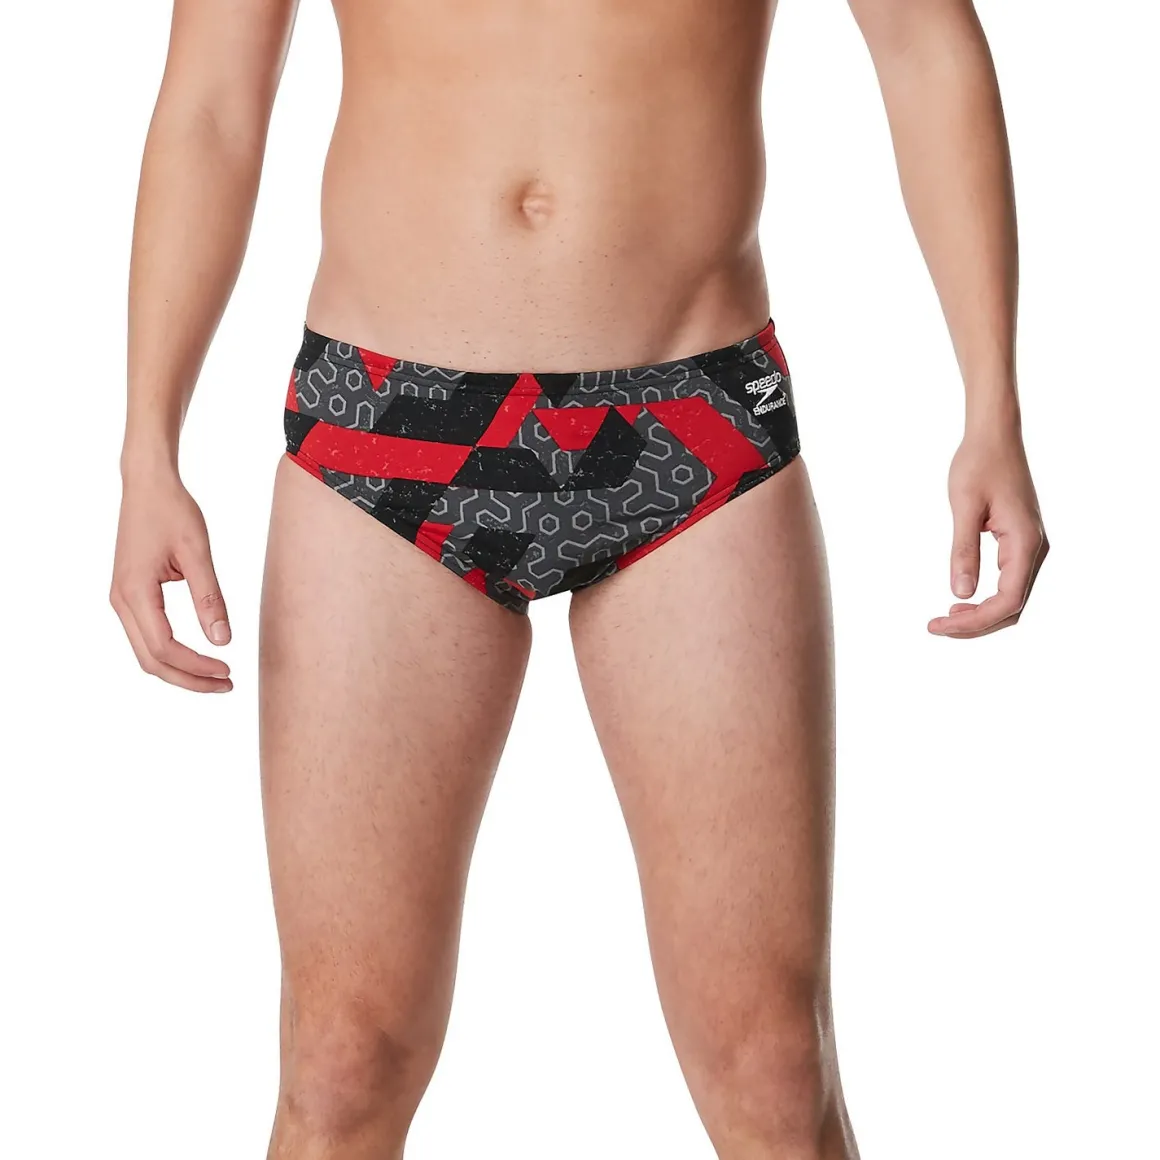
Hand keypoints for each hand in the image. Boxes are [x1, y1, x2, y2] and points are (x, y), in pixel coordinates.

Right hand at [110, 471, 232, 690]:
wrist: (147, 484)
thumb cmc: (172, 511)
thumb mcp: (197, 552)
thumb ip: (209, 597)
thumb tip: (223, 641)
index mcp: (135, 592)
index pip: (165, 648)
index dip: (197, 667)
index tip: (228, 671)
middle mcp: (122, 601)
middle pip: (151, 660)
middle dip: (189, 679)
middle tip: (227, 684)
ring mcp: (122, 599)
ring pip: (146, 652)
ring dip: (180, 669)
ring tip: (216, 676)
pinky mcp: (130, 595)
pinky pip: (146, 636)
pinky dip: (170, 653)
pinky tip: (197, 655)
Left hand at [928, 423, 1047, 638]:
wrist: (995, 436)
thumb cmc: (979, 464)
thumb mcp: (964, 507)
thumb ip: (963, 550)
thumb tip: (960, 593)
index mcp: (1025, 543)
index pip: (1007, 600)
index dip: (975, 621)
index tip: (939, 625)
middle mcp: (1035, 549)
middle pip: (1013, 606)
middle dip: (976, 624)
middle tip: (936, 627)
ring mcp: (1030, 546)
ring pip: (1012, 597)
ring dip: (982, 613)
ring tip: (946, 619)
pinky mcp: (1020, 542)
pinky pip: (1009, 581)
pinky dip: (987, 598)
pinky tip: (962, 599)